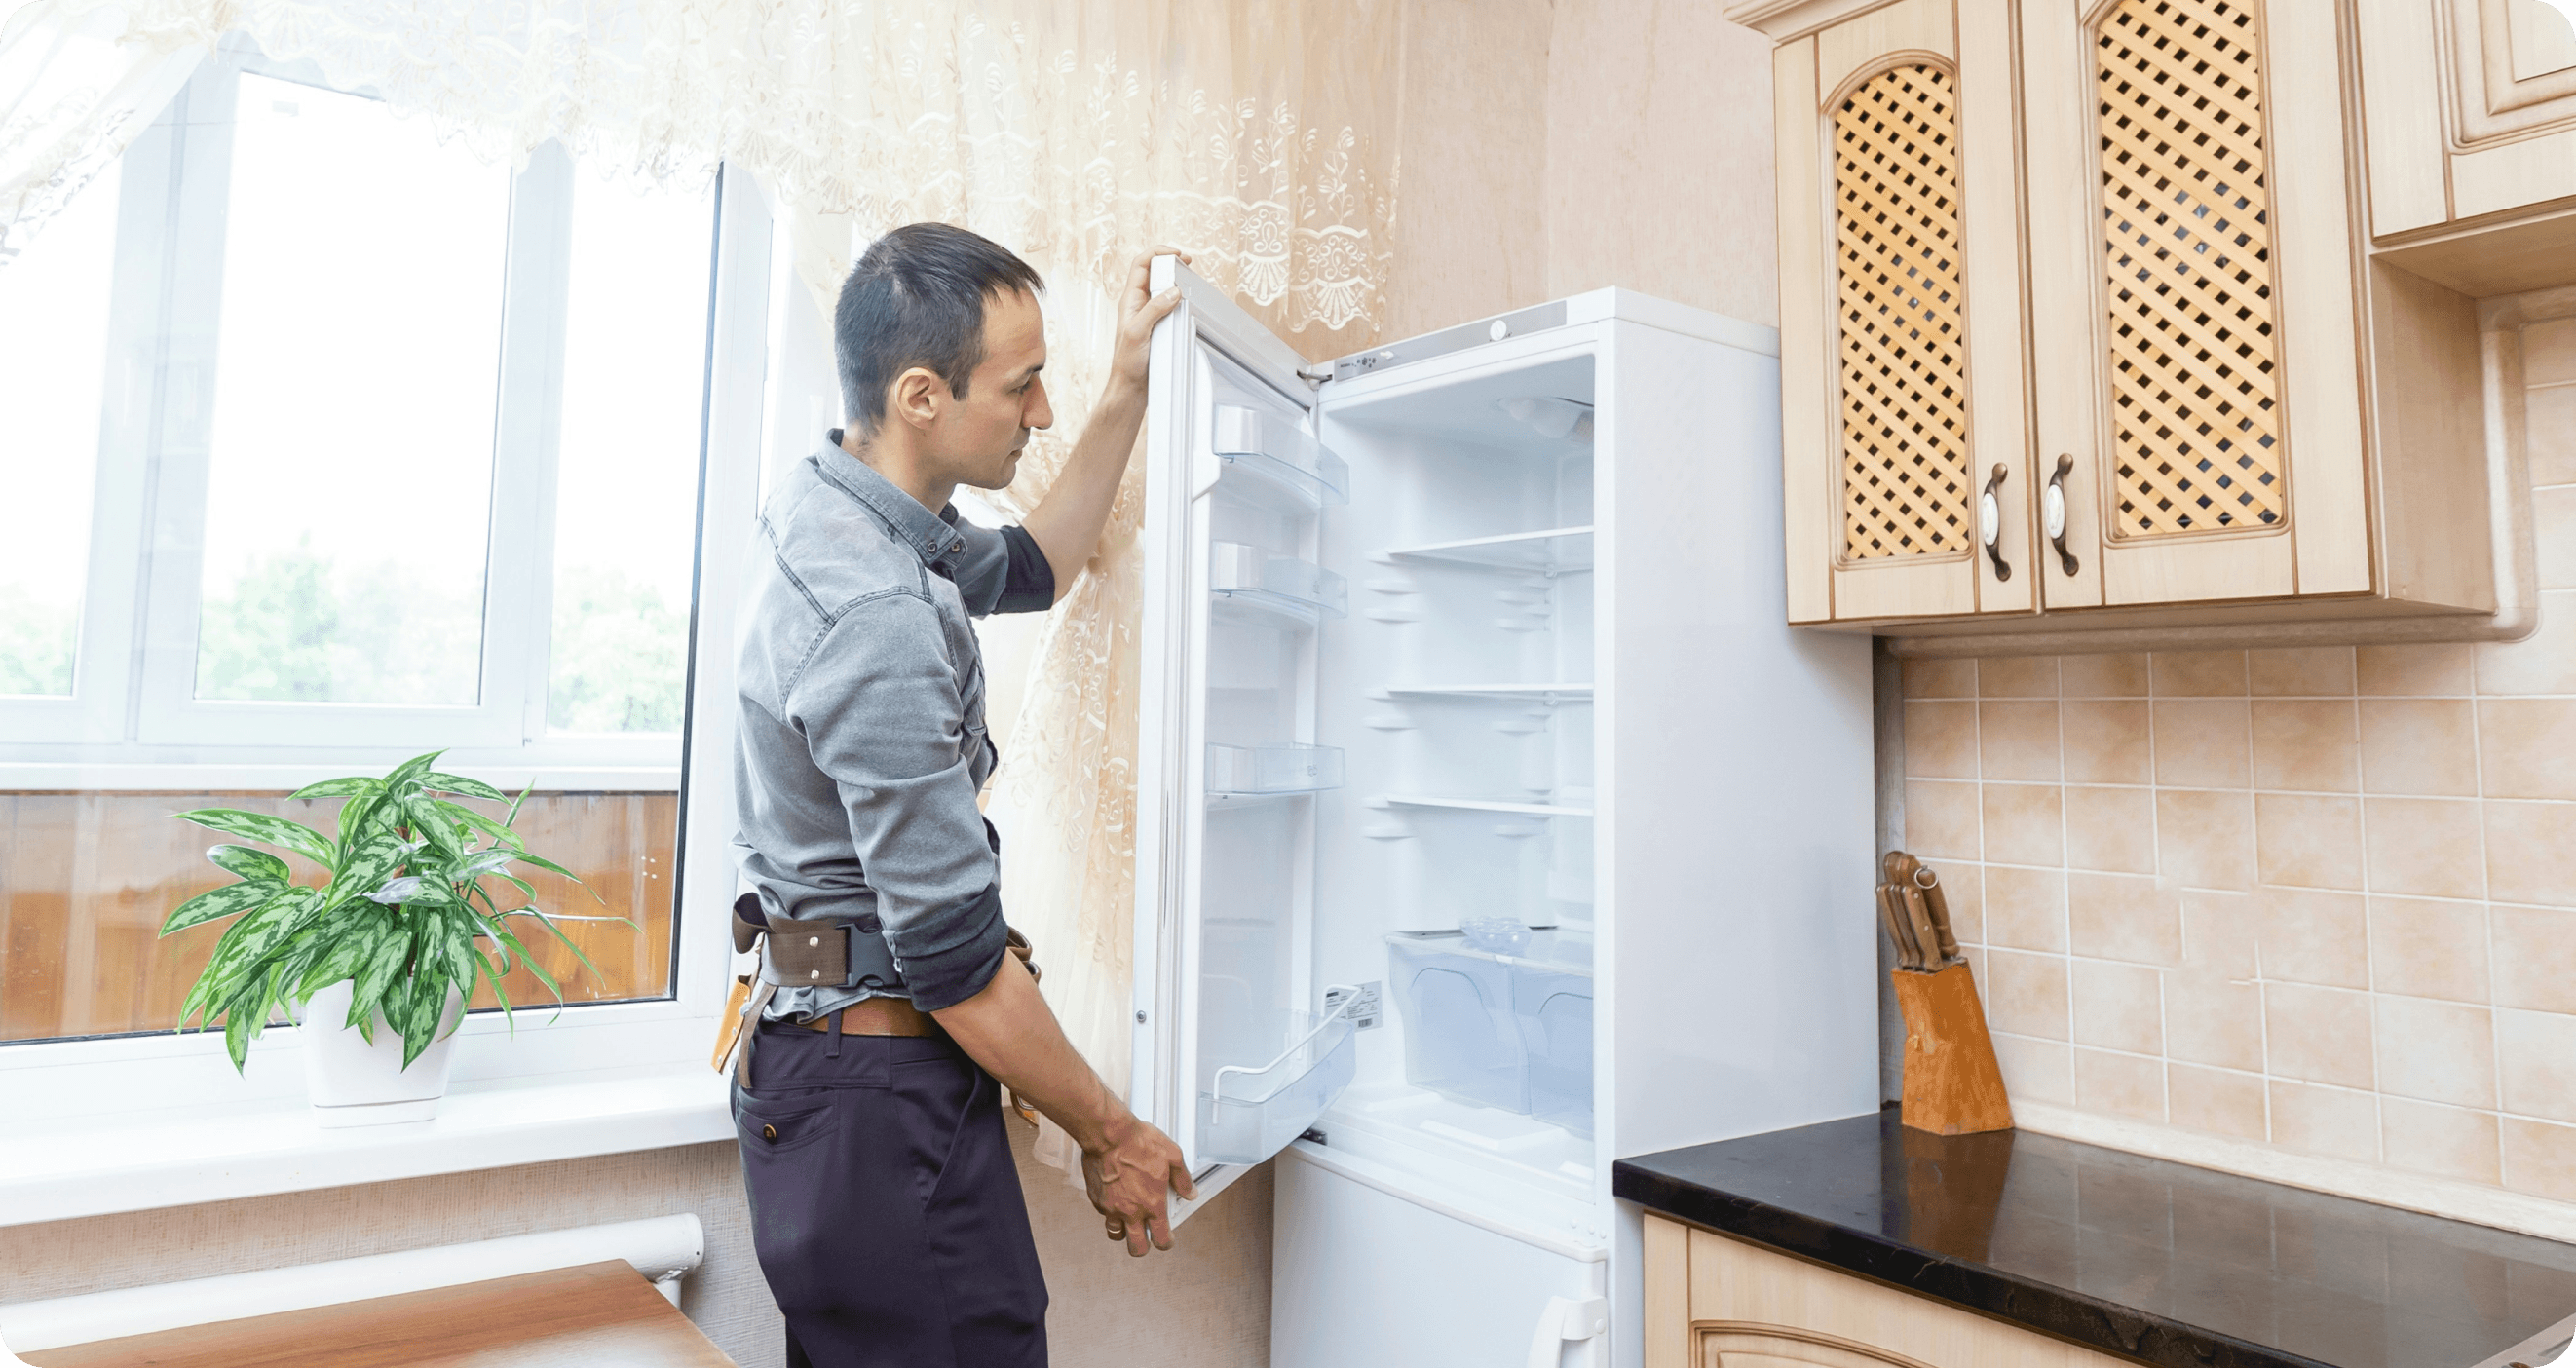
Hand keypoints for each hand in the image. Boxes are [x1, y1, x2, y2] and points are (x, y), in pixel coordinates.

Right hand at [1081, 1110, 1196, 1256]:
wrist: (1109, 1134)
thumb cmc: (1138, 1143)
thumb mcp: (1172, 1156)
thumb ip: (1182, 1179)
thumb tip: (1190, 1192)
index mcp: (1152, 1204)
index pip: (1161, 1239)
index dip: (1166, 1243)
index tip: (1166, 1240)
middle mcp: (1131, 1211)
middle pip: (1136, 1247)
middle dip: (1143, 1247)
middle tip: (1146, 1238)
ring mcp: (1111, 1207)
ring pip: (1115, 1234)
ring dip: (1123, 1231)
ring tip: (1129, 1221)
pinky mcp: (1096, 1198)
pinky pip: (1103, 1213)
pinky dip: (1110, 1211)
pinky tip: (1115, 1198)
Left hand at [1107, 246, 1191, 394]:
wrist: (1130, 388)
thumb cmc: (1127, 364)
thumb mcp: (1138, 332)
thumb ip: (1154, 309)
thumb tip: (1174, 291)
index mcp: (1129, 300)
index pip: (1141, 264)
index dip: (1158, 253)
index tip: (1177, 254)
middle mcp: (1138, 304)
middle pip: (1153, 271)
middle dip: (1170, 262)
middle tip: (1187, 263)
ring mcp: (1148, 315)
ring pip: (1162, 288)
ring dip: (1176, 280)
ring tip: (1189, 279)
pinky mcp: (1158, 326)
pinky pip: (1169, 305)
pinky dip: (1180, 299)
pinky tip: (1188, 303)